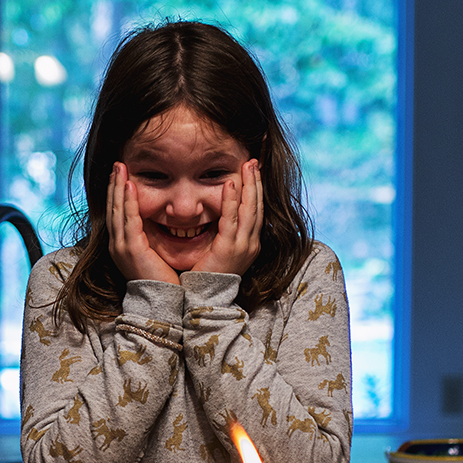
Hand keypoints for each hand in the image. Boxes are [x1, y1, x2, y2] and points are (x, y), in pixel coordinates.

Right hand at [105, 162, 178, 284]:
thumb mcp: (152, 254)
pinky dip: (128, 202)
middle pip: (112, 208)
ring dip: (118, 187)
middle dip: (114, 185)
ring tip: (120, 168)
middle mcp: (117, 244)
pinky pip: (128, 220)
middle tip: (116, 164)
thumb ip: (150, 238)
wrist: (161, 304)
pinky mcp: (131, 249)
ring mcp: (121, 247)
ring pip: (117, 211)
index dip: (117, 193)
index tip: (119, 175)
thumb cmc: (161, 281)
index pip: (117, 213)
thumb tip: (155, 223)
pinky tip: (130, 186)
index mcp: (122, 246)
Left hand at [192, 158, 262, 277]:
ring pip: (250, 210)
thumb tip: (220, 218)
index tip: (254, 172)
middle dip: (256, 182)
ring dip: (249, 185)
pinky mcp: (229, 249)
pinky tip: (231, 183)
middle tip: (254, 161)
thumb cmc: (207, 277)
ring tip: (247, 165)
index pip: (256, 212)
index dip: (256, 191)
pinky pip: (232, 220)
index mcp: (249, 244)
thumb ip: (223, 234)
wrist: (204, 301)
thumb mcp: (220, 252)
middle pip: (258, 207)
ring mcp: (242, 247)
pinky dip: (233, 200)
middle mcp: (251, 244)